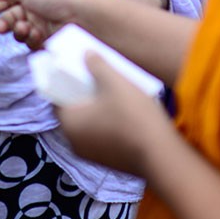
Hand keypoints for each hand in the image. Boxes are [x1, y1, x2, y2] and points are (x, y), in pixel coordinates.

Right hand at [0, 0, 93, 50]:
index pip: (8, 0)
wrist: (84, 17)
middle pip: (11, 18)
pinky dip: (31, 40)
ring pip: (20, 33)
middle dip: (4, 23)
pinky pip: (31, 44)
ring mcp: (43, 26)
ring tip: (24, 28)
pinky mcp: (49, 41)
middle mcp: (37, 9)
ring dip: (18, 31)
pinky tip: (36, 35)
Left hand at [55, 52, 170, 176]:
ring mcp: (92, 155)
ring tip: (117, 96)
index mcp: (68, 122)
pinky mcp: (109, 163)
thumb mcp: (114, 82)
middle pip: (75, 112)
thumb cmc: (132, 116)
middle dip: (86, 96)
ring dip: (99, 112)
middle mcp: (74, 142)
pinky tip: (126, 116)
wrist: (161, 155)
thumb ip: (96, 65)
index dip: (68, 83)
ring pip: (90, 126)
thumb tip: (86, 54)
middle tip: (102, 81)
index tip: (81, 72)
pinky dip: (109, 126)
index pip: (58, 98)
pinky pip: (103, 138)